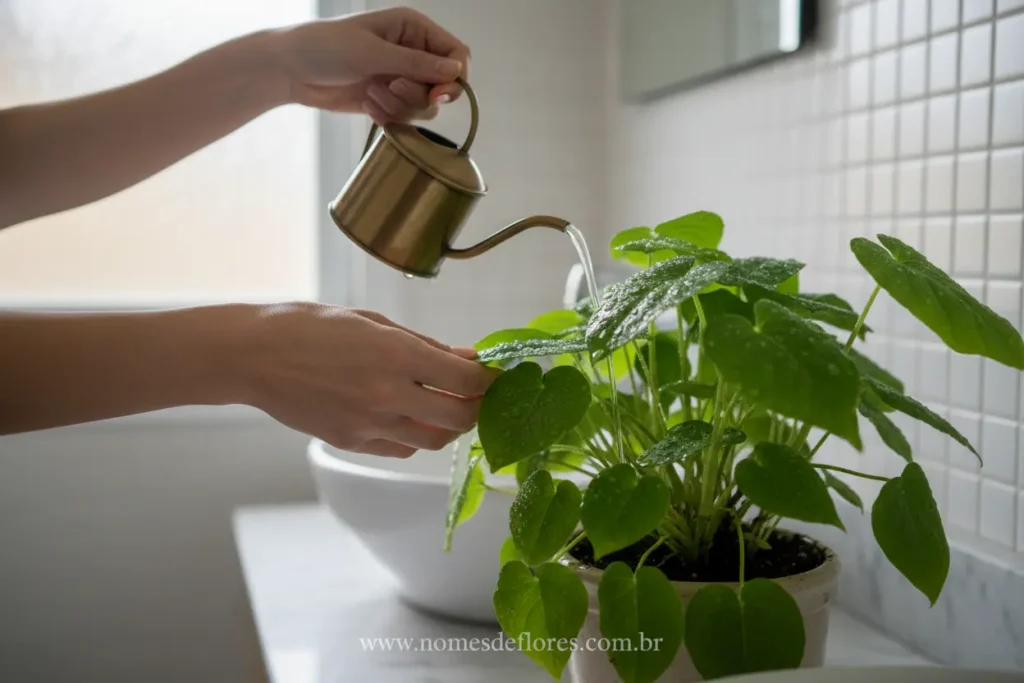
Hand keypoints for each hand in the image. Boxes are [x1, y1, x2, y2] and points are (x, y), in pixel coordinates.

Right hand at [233, 303, 493, 457]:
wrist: (255, 356)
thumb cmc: (310, 326)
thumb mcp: (373, 322)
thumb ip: (424, 345)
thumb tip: (466, 359)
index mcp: (395, 354)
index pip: (466, 380)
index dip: (489, 380)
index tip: (495, 375)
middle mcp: (387, 393)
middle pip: (459, 418)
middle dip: (477, 407)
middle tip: (478, 395)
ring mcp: (368, 423)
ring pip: (433, 439)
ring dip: (448, 425)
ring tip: (445, 405)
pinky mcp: (351, 442)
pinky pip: (401, 447)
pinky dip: (415, 434)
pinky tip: (410, 415)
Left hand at [270, 7, 469, 123]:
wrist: (291, 70)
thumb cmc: (326, 48)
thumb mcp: (372, 53)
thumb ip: (416, 64)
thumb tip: (455, 71)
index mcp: (413, 29)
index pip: (456, 54)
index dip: (455, 76)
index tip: (438, 94)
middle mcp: (412, 53)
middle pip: (444, 86)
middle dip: (418, 94)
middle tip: (392, 86)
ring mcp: (401, 78)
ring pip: (425, 106)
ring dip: (400, 106)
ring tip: (371, 94)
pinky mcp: (389, 100)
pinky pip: (406, 119)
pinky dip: (389, 117)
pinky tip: (367, 105)